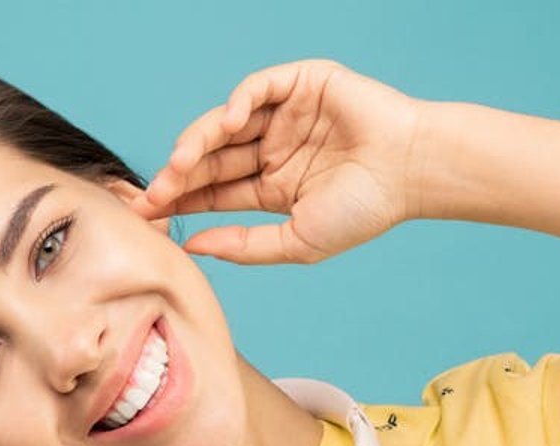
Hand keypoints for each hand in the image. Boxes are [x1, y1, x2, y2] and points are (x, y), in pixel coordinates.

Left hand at [130, 59, 430, 264]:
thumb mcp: (296, 241)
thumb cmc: (364, 210)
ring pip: (225, 124)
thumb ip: (244, 244)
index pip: (213, 190)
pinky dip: (237, 102)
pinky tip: (227, 125)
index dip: (180, 200)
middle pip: (211, 158)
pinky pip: (257, 88)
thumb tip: (194, 246)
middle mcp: (272, 149)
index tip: (148, 216)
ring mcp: (284, 116)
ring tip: (180, 163)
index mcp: (271, 186)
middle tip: (154, 193)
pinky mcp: (300, 85)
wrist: (410, 173)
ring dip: (198, 141)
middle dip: (179, 175)